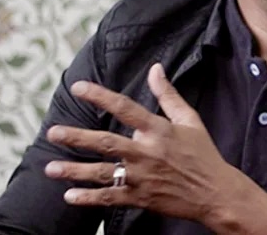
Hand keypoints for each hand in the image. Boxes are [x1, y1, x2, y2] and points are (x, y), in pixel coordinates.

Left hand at [44, 63, 266, 233]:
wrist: (216, 192)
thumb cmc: (202, 153)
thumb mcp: (189, 119)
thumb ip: (168, 94)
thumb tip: (155, 68)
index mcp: (159, 130)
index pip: (125, 108)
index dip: (101, 95)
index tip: (78, 87)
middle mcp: (147, 152)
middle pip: (106, 143)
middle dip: (77, 138)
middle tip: (53, 132)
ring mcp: (143, 177)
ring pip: (103, 173)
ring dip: (75, 171)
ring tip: (50, 168)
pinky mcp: (141, 198)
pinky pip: (110, 198)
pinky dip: (89, 198)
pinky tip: (70, 196)